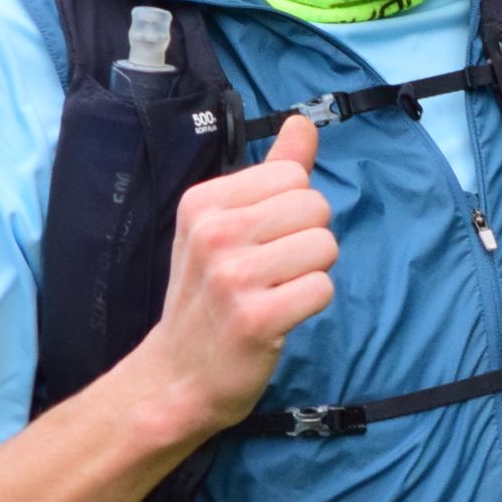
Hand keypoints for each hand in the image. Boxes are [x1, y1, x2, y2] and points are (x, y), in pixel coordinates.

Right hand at [134, 111, 337, 439]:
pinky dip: (311, 305)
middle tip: (272, 272)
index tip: (261, 242)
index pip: (293, 175)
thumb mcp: (224, 226)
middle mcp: (213, 233)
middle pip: (315, 206)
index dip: (292, 211)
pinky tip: (280, 317)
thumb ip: (271, 172)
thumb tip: (303, 123)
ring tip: (276, 293)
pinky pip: (323, 288)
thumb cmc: (207, 297)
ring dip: (312, 274)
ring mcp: (232, 276)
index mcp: (203, 202)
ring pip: (324, 246)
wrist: (177, 377)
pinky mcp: (256, 317)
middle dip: (308, 240)